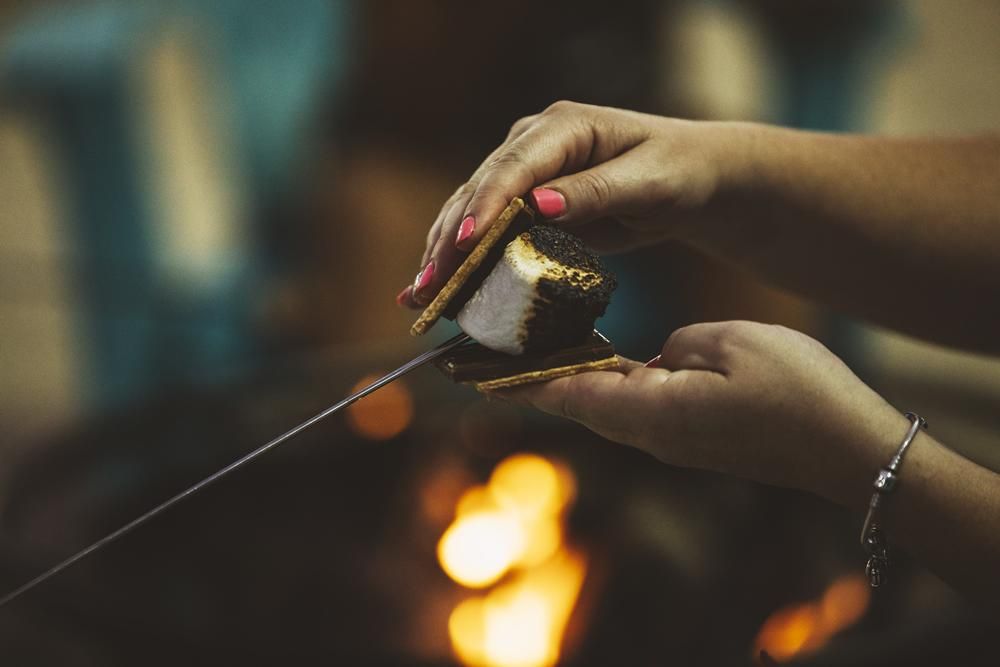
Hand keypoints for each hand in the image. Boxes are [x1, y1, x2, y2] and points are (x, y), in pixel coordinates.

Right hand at [398, 101, 747, 306]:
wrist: (691, 178)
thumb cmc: (678, 172)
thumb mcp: (648, 183)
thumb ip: (595, 191)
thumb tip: (540, 205)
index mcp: (563, 126)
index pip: (513, 166)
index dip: (485, 205)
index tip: (466, 244)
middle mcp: (534, 143)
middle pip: (479, 190)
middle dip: (450, 240)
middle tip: (428, 287)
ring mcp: (525, 171)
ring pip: (471, 210)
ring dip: (444, 253)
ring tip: (419, 296)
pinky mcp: (525, 200)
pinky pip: (486, 229)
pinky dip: (462, 258)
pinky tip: (436, 286)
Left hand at [495, 321, 907, 504]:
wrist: (848, 446)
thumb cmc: (796, 391)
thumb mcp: (726, 344)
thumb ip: (674, 347)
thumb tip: (655, 358)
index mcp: (649, 411)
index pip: (563, 391)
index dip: (513, 377)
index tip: (466, 369)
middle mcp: (649, 433)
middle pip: (574, 400)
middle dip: (529, 375)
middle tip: (486, 350)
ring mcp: (670, 439)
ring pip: (602, 404)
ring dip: (565, 378)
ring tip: (530, 348)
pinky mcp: (690, 437)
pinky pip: (634, 406)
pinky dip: (605, 383)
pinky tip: (600, 359)